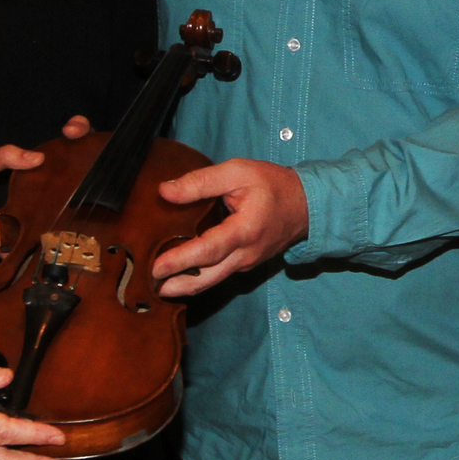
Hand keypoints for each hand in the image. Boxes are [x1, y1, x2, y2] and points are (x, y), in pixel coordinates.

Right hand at [0, 118, 93, 254]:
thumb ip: (5, 157)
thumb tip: (38, 158)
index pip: (12, 246)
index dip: (34, 241)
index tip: (55, 232)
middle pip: (14, 249)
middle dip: (34, 238)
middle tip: (59, 225)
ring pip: (6, 249)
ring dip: (22, 239)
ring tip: (45, 223)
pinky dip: (10, 239)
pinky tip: (24, 225)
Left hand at [151, 158, 309, 295]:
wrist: (307, 204)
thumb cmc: (273, 185)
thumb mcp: (238, 172)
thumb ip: (201, 182)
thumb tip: (165, 191)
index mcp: (244, 230)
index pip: (208, 251)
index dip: (180, 261)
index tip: (156, 267)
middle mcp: (246, 254)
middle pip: (207, 277)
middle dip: (178, 286)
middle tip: (151, 288)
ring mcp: (247, 262)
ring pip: (212, 280)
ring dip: (186, 286)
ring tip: (159, 288)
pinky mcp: (246, 264)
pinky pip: (219, 274)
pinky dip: (199, 278)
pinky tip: (181, 275)